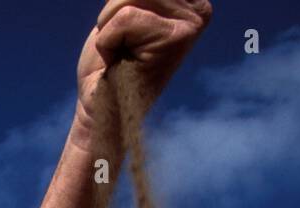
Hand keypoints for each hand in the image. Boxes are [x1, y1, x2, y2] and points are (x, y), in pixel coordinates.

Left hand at [72, 0, 212, 148]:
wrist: (100, 105)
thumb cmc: (109, 61)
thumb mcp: (123, 12)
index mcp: (189, 0)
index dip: (120, 3)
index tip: (126, 32)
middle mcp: (198, 9)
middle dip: (113, 13)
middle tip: (121, 44)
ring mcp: (190, 24)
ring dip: (109, 28)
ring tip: (121, 51)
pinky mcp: (175, 38)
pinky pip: (124, 18)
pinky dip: (108, 41)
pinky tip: (119, 61)